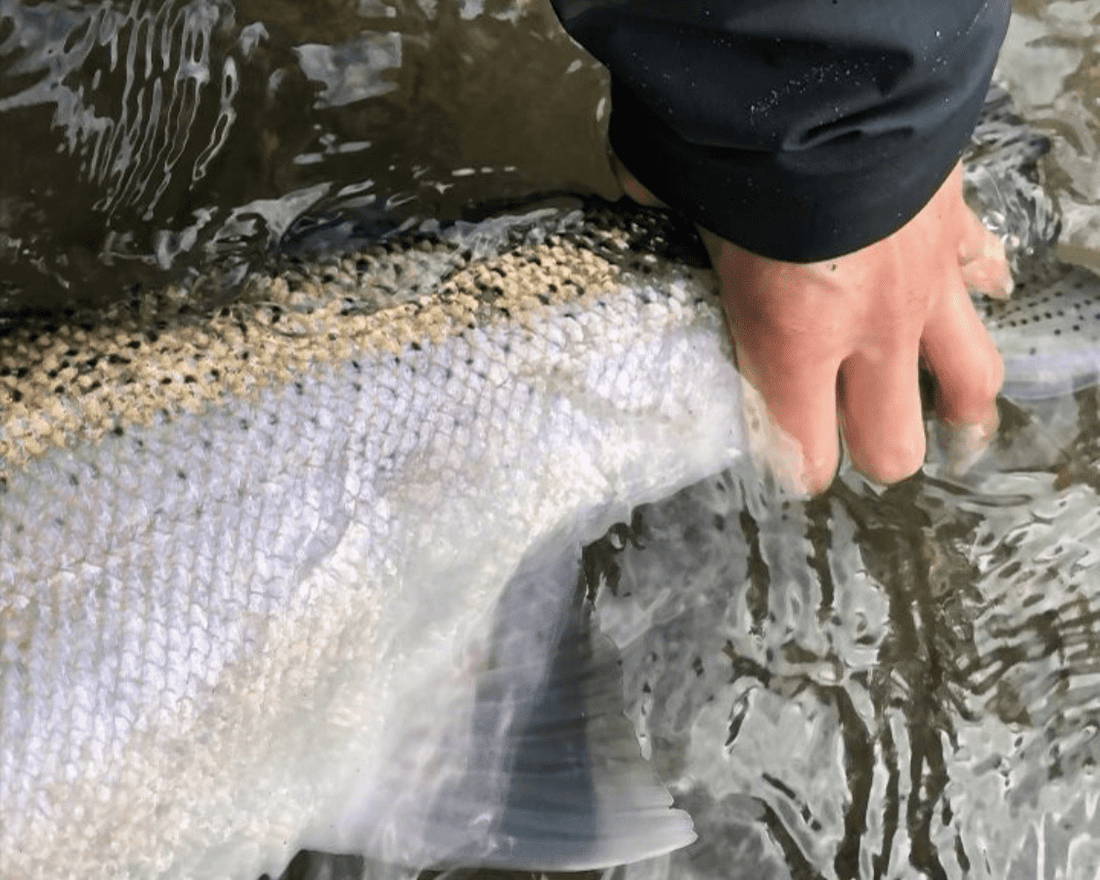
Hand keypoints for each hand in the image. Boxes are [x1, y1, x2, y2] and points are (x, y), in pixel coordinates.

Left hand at [614, 159, 1012, 493]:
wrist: (831, 89)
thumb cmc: (742, 156)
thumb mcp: (680, 198)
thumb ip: (658, 213)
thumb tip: (636, 196)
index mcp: (791, 344)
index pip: (805, 454)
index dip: (797, 467)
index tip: (787, 461)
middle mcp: (867, 334)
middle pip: (892, 443)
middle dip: (871, 450)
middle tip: (852, 436)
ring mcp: (924, 289)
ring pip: (967, 383)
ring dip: (955, 408)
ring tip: (944, 419)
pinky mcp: (957, 233)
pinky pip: (983, 277)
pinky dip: (975, 289)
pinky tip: (964, 294)